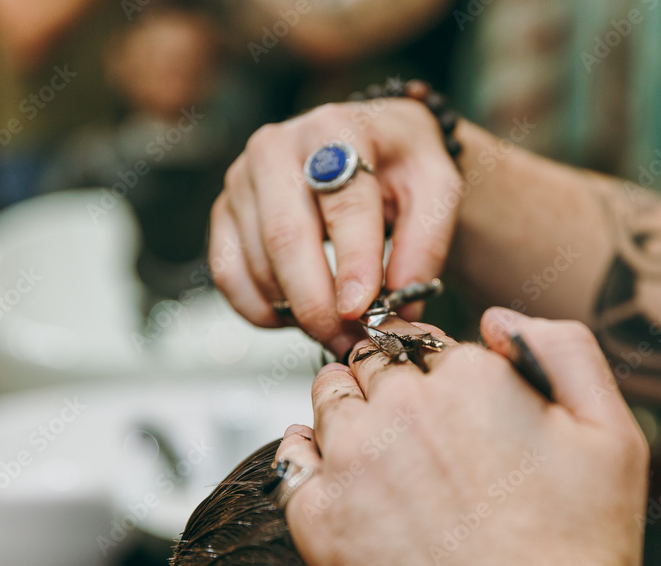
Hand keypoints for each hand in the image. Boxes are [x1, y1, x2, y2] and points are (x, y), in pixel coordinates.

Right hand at [210, 99, 462, 353]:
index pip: (343, 203)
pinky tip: (295, 316)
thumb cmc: (402, 166)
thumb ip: (427, 243)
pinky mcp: (224, 209)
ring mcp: (243, 177)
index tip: (361, 310)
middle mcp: (279, 146)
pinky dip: (259, 308)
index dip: (353, 262)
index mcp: (338, 130)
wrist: (369, 145)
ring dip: (294, 311)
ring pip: (257, 262)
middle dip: (317, 303)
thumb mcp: (436, 190)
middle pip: (286, 236)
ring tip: (335, 330)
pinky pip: (228, 273)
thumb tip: (400, 301)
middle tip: (348, 340)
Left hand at [276, 309, 656, 565]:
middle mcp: (403, 408)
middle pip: (372, 363)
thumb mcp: (613, 433)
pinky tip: (339, 476)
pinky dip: (307, 455)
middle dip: (388, 382)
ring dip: (348, 410)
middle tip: (413, 429)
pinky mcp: (318, 519)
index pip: (427, 342)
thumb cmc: (581, 552)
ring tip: (381, 454)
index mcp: (471, 377)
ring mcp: (354, 462)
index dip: (436, 372)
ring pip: (329, 399)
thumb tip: (496, 319)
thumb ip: (563, 348)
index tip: (446, 402)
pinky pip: (290, 458)